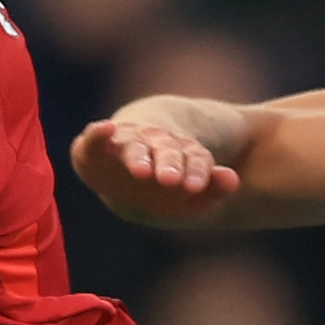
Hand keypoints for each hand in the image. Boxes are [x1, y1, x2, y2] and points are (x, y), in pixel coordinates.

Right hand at [69, 113, 244, 224]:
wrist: (134, 168)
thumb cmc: (167, 189)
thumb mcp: (193, 195)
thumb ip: (214, 190)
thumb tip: (233, 179)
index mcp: (183, 153)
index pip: (195, 157)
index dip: (197, 171)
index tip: (195, 186)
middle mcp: (155, 143)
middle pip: (166, 150)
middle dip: (168, 164)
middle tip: (170, 180)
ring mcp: (126, 145)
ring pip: (134, 147)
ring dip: (138, 157)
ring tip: (142, 170)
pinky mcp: (93, 153)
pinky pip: (91, 145)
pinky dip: (96, 136)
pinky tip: (103, 129)